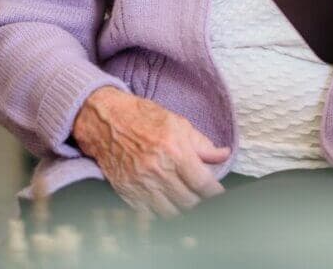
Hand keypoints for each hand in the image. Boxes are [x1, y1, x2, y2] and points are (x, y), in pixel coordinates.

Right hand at [72, 86, 229, 217]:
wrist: (108, 121)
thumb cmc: (146, 118)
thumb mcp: (180, 124)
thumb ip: (203, 144)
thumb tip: (224, 154)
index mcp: (175, 151)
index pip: (202, 183)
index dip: (215, 193)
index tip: (220, 195)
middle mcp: (158, 171)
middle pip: (188, 202)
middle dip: (201, 202)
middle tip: (206, 199)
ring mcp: (140, 184)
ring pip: (169, 213)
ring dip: (183, 210)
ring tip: (189, 203)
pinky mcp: (126, 193)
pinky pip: (148, 214)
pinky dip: (161, 213)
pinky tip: (169, 206)